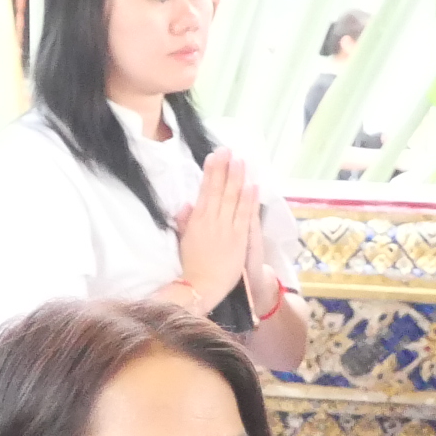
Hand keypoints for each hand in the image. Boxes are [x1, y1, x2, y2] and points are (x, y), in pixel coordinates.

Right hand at [174, 150, 261, 304]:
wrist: (201, 286)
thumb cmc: (191, 265)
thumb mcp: (183, 241)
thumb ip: (186, 222)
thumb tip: (187, 205)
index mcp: (197, 220)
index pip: (205, 190)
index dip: (211, 172)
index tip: (214, 155)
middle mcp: (211, 221)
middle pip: (219, 190)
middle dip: (224, 169)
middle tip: (228, 150)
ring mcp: (226, 229)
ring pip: (232, 198)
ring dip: (237, 178)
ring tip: (241, 161)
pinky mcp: (239, 239)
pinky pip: (245, 215)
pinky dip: (249, 200)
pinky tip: (252, 186)